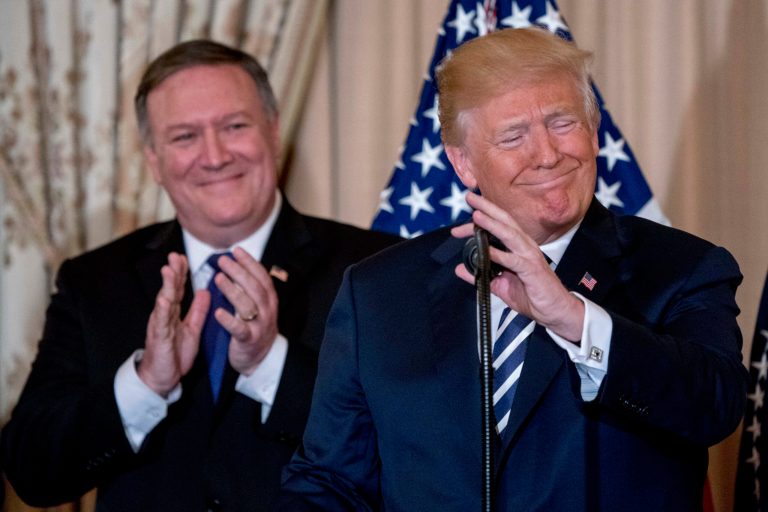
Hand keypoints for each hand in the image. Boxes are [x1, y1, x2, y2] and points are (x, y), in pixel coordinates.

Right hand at [139, 252, 210, 395]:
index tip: (184, 257)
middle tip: (176, 255)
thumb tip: (204, 291)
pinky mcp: (160, 337)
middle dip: (173, 272)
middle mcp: (165, 315)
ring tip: (169, 270)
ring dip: (166, 285)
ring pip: (164, 301)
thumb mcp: (192, 329)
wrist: (162, 377)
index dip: (181, 273)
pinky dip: (162, 310)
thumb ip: (197, 311)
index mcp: (173, 312)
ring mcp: (161, 325)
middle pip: (170, 289)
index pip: (178, 288)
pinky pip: (162, 323)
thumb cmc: (175, 353)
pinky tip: (164, 299)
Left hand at [210, 247, 278, 375]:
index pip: (261, 276)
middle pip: (254, 287)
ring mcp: (259, 325)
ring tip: (218, 278)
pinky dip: (228, 320)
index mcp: (269, 299)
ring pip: (247, 305)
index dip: (250, 262)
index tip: (236, 251)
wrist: (261, 358)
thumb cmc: (255, 327)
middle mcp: (267, 310)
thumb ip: (249, 289)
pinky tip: (217, 312)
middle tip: (222, 261)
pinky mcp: (249, 340)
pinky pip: (239, 329)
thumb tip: (234, 266)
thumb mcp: (258, 306)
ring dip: (232, 290)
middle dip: (239, 272)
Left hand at [451, 192, 583, 341]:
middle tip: (470, 197)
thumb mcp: (499, 286)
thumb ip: (480, 276)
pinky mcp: (532, 270)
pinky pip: (513, 260)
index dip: (478, 224)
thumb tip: (460, 269)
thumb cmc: (532, 296)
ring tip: (477, 215)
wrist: (555, 311)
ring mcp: (529, 256)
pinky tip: (487, 250)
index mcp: (517, 247)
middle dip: (486, 208)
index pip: (497, 227)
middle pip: (505, 221)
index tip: (458, 228)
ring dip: (492, 224)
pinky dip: (500, 254)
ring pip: (510, 234)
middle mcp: (524, 247)